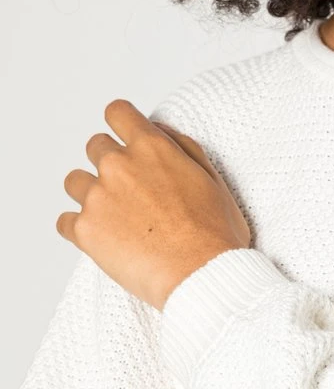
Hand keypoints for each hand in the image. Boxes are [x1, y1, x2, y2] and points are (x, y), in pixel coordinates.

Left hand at [56, 99, 250, 310]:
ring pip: (74, 181)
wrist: (201, 275)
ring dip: (90, 193)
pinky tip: (103, 240)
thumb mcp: (212, 178)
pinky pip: (65, 221)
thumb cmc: (214, 233)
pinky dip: (80, 229)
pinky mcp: (84, 230)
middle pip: (95, 146)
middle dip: (110, 163)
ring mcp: (97, 197)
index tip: (123, 136)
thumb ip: (182, 148)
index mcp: (152, 148)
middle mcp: (119, 166)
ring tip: (114, 216)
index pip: (118, 113)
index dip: (121, 123)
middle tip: (130, 190)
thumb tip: (160, 132)